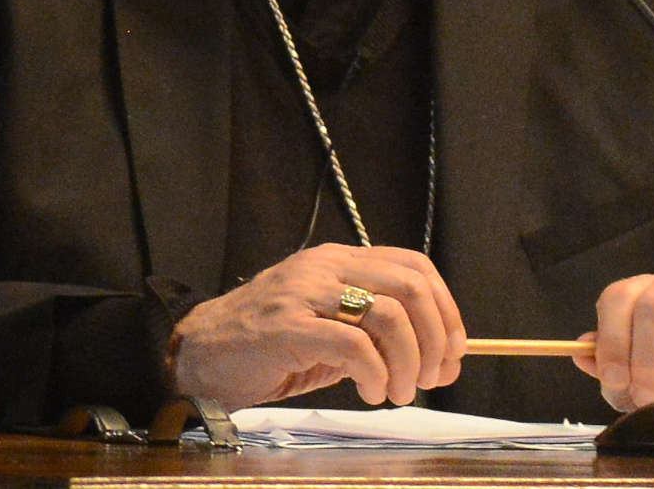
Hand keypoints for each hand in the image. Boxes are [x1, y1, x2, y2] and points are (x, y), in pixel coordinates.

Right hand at [166, 243, 466, 408]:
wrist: (202, 354)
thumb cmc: (269, 347)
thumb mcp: (329, 329)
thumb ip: (376, 333)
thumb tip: (438, 359)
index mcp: (340, 261)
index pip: (415, 267)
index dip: (446, 310)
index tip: (452, 352)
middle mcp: (326, 267)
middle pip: (410, 287)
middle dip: (435, 339)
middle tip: (431, 378)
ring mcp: (305, 293)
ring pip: (387, 315)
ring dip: (408, 364)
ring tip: (398, 393)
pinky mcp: (288, 327)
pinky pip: (352, 345)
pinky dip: (375, 374)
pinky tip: (371, 392)